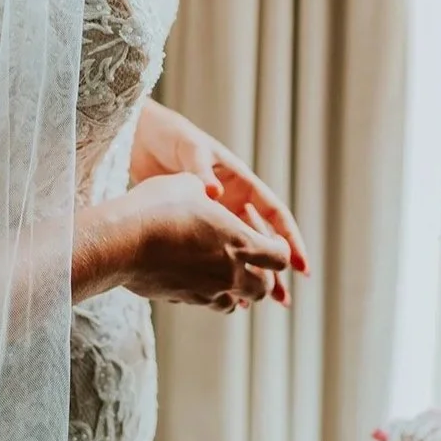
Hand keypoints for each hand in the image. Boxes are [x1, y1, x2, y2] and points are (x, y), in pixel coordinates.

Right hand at [119, 174, 290, 311]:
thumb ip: (207, 192)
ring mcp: (205, 290)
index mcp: (240, 242)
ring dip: (235, 289)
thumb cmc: (158, 206)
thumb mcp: (188, 184)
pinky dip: (207, 293)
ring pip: (235, 303)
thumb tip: (208, 192)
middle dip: (261, 276)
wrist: (121, 240)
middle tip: (248, 260)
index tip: (267, 238)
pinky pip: (205, 302)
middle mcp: (228, 272)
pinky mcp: (182, 299)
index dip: (280, 248)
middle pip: (262, 288)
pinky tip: (193, 276)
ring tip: (220, 271)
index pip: (280, 258)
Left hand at [131, 101, 309, 298]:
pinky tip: (220, 293)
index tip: (300, 265)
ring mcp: (212, 214)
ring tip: (257, 305)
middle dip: (272, 268)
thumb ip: (201, 170)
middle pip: (258, 239)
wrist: (140, 136)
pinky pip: (211, 251)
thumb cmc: (170, 135)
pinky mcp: (190, 224)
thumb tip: (213, 192)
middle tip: (283, 299)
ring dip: (247, 275)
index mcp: (239, 181)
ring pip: (236, 250)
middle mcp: (230, 200)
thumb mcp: (190, 148)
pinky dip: (218, 271)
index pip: (273, 213)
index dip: (288, 238)